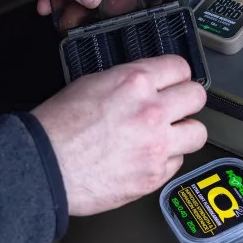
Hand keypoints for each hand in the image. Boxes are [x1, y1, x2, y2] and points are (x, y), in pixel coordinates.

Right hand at [31, 56, 207, 216]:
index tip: (175, 82)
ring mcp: (156, 145)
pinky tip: (146, 157)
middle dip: (186, 102)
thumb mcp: (91, 83)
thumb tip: (146, 85)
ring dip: (183, 133)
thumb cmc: (57, 128)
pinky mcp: (154, 175)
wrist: (44, 167)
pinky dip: (165, 160)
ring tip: (167, 136)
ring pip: (197, 133)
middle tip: (176, 108)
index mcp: (134, 82)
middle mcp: (151, 111)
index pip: (180, 67)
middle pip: (197, 98)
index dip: (177, 76)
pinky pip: (177, 163)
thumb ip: (127, 82)